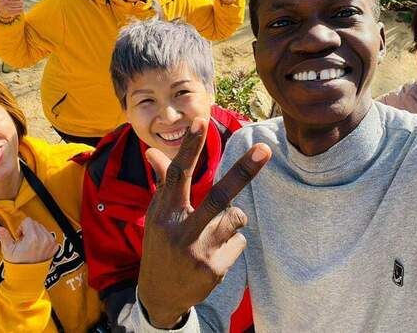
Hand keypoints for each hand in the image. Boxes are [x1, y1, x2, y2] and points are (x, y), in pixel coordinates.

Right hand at [0, 217, 57, 263]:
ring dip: (36, 234)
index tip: (20, 236)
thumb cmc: (18, 265)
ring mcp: (51, 243)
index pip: (28, 221)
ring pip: (42, 228)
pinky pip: (48, 235)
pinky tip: (37, 247)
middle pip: (35, 224)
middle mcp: (44, 239)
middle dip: (28, 230)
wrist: (28, 276)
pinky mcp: (55, 246)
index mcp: (33, 238)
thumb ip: (3, 236)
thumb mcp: (8, 250)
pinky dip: (43, 239)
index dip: (21, 227)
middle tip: (24, 242)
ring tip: (30, 245)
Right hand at [137, 118, 270, 327]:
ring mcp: (198, 251)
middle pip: (217, 196)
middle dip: (242, 171)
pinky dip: (231, 245)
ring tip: (213, 235)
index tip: (201, 121)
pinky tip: (214, 256)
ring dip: (232, 221)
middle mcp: (180, 230)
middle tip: (265, 149)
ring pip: (236, 217)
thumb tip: (152, 151)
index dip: (190, 147)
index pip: (177, 174)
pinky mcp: (214, 269)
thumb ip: (163, 182)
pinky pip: (240, 242)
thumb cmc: (162, 245)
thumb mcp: (158, 215)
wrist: (161, 295)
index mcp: (164, 212)